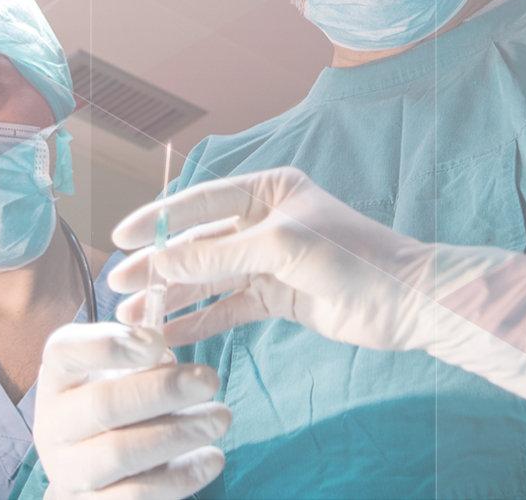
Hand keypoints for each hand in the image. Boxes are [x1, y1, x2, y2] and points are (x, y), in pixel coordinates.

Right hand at [33, 322, 228, 499]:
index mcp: (56, 380)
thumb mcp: (111, 374)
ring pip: (122, 453)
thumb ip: (135, 359)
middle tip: (209, 379)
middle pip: (103, 404)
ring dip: (178, 433)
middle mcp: (53, 425)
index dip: (111, 345)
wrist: (82, 473)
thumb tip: (165, 358)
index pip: (65, 352)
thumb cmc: (107, 409)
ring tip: (220, 418)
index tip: (158, 343)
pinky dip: (181, 476)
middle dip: (162, 390)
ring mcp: (68, 471)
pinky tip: (211, 458)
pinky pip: (139, 494)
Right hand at [106, 167, 471, 349]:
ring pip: (208, 278)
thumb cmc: (353, 258)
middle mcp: (264, 221)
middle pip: (198, 242)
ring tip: (134, 319)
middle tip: (120, 287)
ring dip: (173, 297)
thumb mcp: (279, 247)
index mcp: (268, 190)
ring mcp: (269, 261)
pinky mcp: (276, 298)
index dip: (157, 220)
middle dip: (159, 266)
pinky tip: (170, 336)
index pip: (200, 201)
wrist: (406, 302)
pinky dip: (200, 321)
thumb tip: (159, 262)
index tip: (120, 238)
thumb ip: (217, 254)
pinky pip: (228, 308)